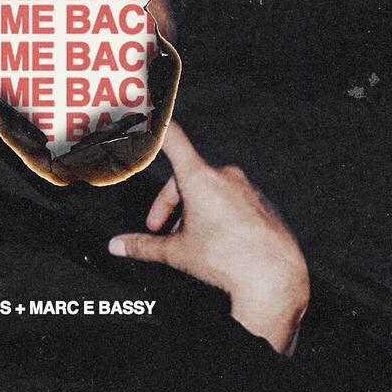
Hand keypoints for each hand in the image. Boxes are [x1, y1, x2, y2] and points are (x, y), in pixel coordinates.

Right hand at [108, 122, 308, 352]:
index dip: (156, 127)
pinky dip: (215, 215)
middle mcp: (224, 176)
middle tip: (159, 230)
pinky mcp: (259, 202)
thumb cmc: (227, 260)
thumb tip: (118, 246)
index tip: (147, 115)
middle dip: (169, 203)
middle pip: (186, 176)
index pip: (172, 139)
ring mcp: (245, 188)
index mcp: (200, 178)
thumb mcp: (176, 252)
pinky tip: (215, 241)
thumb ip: (143, 246)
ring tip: (189, 242)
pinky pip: (230, 201)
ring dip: (192, 211)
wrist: (273, 277)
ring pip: (208, 191)